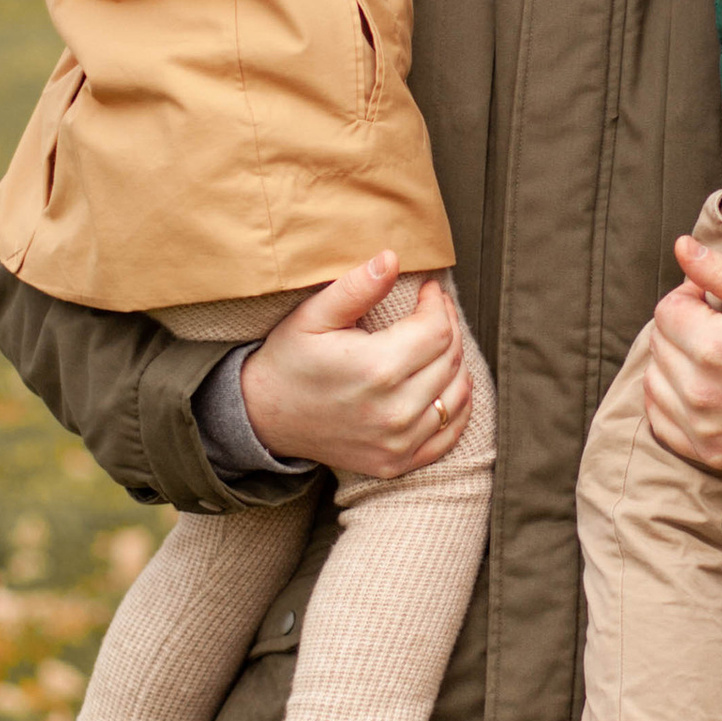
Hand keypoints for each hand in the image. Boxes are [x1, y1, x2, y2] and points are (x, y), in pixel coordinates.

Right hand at [236, 254, 471, 479]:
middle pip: (450, 359)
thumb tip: (392, 258)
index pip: (438, 330)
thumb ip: (356, 287)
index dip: (438, 304)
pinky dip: (457, 406)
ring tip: (437, 342)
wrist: (264, 417)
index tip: (427, 290)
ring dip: (455, 363)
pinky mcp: (397, 462)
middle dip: (449, 326)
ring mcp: (397, 441)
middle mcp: (394, 410)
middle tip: (434, 309)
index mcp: (376, 369)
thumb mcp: (313, 316)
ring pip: (456, 394)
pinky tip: (446, 383)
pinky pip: (448, 433)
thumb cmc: (290, 360)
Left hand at [641, 236, 721, 474]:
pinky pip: (660, 419)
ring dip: (673, 363)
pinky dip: (671, 399)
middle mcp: (700, 391)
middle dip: (682, 328)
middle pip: (657, 343)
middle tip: (721, 328)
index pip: (667, 310)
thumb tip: (680, 246)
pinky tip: (702, 387)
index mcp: (714, 347)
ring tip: (712, 357)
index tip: (716, 302)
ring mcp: (701, 427)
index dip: (690, 297)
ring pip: (653, 380)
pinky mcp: (706, 452)